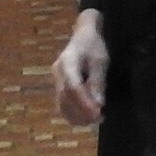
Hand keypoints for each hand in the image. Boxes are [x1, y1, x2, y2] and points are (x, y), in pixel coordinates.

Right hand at [54, 11, 108, 125]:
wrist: (84, 35)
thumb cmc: (94, 45)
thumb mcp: (100, 60)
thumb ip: (98, 81)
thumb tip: (98, 104)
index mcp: (67, 62)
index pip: (72, 87)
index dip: (84, 103)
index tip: (98, 113)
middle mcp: (57, 73)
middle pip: (64, 98)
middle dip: (81, 112)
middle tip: (99, 119)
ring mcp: (56, 80)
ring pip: (61, 105)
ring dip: (77, 116)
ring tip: (95, 119)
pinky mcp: (59, 87)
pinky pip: (63, 104)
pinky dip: (74, 113)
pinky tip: (87, 116)